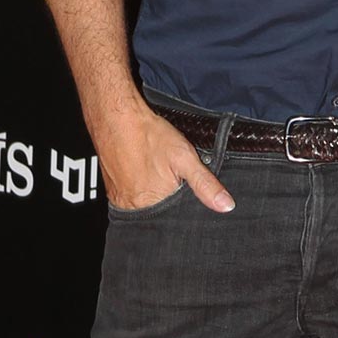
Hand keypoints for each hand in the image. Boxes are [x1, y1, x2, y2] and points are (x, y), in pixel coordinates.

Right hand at [93, 103, 234, 213]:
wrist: (116, 118)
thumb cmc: (148, 135)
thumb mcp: (185, 159)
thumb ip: (205, 184)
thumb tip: (225, 206)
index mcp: (153, 204)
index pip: (176, 219)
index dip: (185, 207)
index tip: (184, 189)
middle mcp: (133, 206)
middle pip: (160, 212)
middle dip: (169, 199)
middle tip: (166, 174)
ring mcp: (120, 199)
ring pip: (145, 205)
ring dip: (153, 194)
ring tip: (154, 171)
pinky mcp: (112, 190)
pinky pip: (130, 197)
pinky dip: (139, 188)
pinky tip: (143, 171)